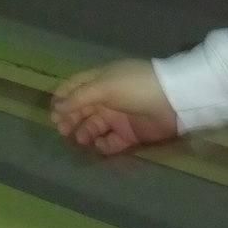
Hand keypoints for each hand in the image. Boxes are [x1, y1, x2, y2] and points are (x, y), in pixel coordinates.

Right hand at [50, 59, 178, 155]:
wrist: (175, 100)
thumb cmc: (136, 86)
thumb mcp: (105, 87)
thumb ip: (80, 98)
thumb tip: (57, 107)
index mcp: (99, 81)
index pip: (74, 88)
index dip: (62, 100)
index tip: (53, 114)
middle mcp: (106, 99)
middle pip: (81, 110)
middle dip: (70, 119)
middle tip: (63, 131)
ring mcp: (118, 117)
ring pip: (93, 127)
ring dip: (84, 133)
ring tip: (80, 140)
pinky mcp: (129, 134)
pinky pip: (110, 142)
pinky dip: (102, 145)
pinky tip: (98, 146)